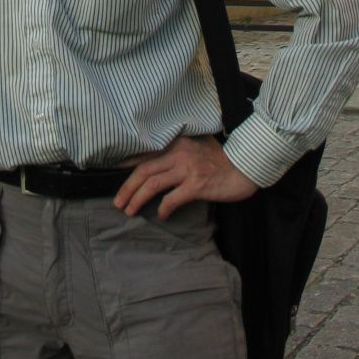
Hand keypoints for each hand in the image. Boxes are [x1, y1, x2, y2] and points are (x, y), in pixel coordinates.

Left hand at [114, 134, 258, 219]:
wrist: (245, 168)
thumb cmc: (222, 159)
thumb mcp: (197, 146)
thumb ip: (179, 150)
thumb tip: (157, 162)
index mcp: (177, 142)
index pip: (145, 153)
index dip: (127, 164)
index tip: (112, 172)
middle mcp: (179, 152)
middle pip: (144, 170)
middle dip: (127, 187)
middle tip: (117, 202)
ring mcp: (187, 168)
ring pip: (153, 184)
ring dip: (137, 199)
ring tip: (129, 210)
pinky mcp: (196, 185)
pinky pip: (172, 198)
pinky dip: (163, 208)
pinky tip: (161, 215)